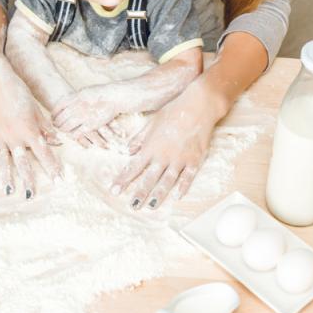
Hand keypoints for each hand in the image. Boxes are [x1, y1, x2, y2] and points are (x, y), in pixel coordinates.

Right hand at [0, 57, 60, 197]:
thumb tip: (58, 141)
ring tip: (10, 192)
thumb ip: (45, 127)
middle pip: (23, 163)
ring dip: (7, 178)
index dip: (52, 168)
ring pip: (3, 162)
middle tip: (31, 195)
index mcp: (29, 130)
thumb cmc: (17, 92)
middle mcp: (14, 137)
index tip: (58, 181)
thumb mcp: (35, 109)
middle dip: (29, 180)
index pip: (44, 154)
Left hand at [51, 86, 122, 146]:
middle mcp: (77, 107)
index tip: (53, 117)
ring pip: (66, 127)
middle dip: (56, 123)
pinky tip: (72, 135)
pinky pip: (76, 134)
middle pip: (60, 118)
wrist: (114, 97)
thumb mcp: (84, 91)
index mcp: (75, 97)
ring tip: (62, 131)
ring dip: (62, 130)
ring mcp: (83, 117)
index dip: (53, 113)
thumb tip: (65, 103)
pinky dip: (72, 136)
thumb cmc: (101, 93)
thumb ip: (74, 97)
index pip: (58, 107)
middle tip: (56, 126)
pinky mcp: (91, 125)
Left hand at [111, 81, 225, 208]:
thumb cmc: (173, 111)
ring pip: (167, 182)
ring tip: (150, 206)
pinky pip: (188, 177)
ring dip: (158, 195)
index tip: (114, 190)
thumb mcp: (151, 122)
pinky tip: (178, 196)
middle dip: (139, 193)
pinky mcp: (194, 160)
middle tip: (132, 206)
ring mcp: (180, 159)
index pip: (133, 167)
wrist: (198, 106)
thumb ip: (139, 138)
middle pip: (149, 179)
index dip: (123, 180)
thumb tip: (128, 151)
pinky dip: (183, 187)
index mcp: (151, 147)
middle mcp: (163, 156)